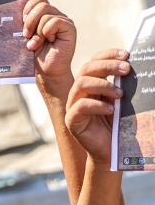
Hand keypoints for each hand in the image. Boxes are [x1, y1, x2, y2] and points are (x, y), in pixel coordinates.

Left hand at [23, 0, 75, 93]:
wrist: (45, 72)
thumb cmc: (33, 56)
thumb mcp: (24, 37)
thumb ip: (23, 24)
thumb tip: (13, 10)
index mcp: (43, 15)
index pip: (37, 0)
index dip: (27, 8)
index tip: (21, 23)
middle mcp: (54, 15)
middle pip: (40, 4)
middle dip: (29, 20)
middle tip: (25, 35)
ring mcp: (63, 21)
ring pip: (46, 13)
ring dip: (36, 31)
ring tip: (34, 44)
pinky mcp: (69, 28)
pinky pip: (54, 22)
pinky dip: (46, 32)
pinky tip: (47, 42)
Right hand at [65, 49, 131, 163]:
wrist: (111, 150)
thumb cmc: (119, 124)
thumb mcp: (122, 100)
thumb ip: (122, 85)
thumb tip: (132, 66)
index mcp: (92, 84)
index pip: (94, 62)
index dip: (107, 55)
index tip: (126, 54)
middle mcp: (80, 92)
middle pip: (86, 69)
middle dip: (107, 66)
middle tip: (126, 70)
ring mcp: (74, 106)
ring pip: (81, 84)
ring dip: (103, 85)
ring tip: (120, 94)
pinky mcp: (72, 121)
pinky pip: (80, 106)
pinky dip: (97, 105)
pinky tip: (110, 110)